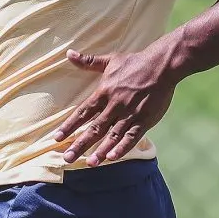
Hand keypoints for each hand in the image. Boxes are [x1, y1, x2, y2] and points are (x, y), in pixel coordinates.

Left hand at [55, 48, 176, 166]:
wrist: (162, 65)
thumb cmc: (135, 62)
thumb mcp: (110, 60)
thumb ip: (88, 61)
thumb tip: (68, 54)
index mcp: (104, 92)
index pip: (82, 112)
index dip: (69, 126)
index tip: (56, 138)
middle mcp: (114, 105)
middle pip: (94, 128)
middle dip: (79, 144)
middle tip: (67, 158)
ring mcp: (129, 114)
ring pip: (112, 135)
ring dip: (100, 150)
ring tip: (89, 164)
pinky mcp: (144, 120)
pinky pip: (132, 137)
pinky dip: (122, 147)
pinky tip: (113, 158)